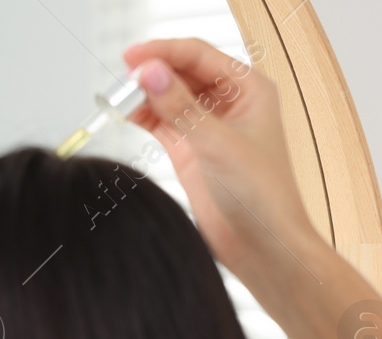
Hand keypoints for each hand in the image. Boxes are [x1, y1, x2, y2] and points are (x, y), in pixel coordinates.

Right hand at [121, 38, 317, 281]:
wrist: (261, 243)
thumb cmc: (262, 195)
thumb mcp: (217, 144)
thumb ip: (180, 108)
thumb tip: (151, 73)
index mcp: (248, 89)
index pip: (199, 55)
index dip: (164, 52)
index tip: (133, 57)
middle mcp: (228, 103)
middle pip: (181, 72)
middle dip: (152, 73)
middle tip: (123, 82)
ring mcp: (207, 126)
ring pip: (169, 97)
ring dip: (144, 95)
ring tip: (120, 99)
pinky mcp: (190, 149)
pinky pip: (161, 122)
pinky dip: (143, 117)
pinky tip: (126, 115)